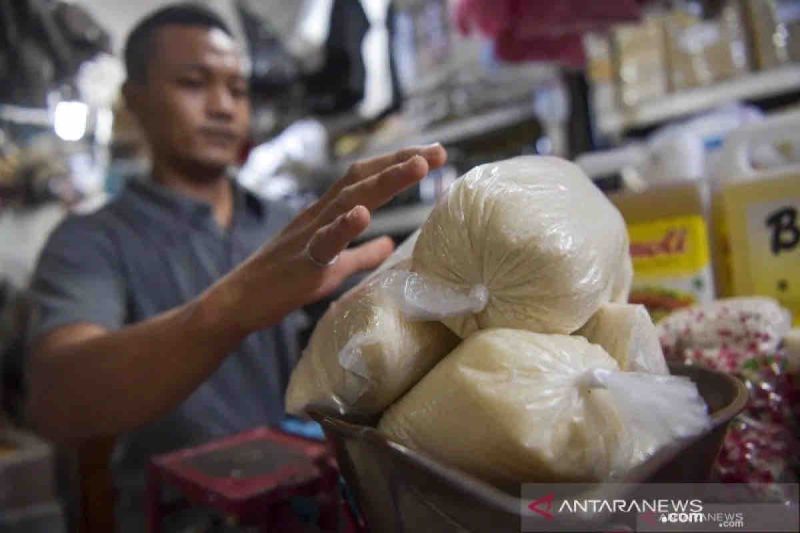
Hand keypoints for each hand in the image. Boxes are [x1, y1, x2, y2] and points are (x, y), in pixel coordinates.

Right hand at [209, 143, 447, 333]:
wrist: (238, 302)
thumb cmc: (285, 282)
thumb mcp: (334, 266)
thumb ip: (362, 253)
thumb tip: (390, 245)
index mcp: (327, 214)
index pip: (366, 178)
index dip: (398, 164)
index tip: (432, 154)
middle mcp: (319, 214)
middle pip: (363, 178)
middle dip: (401, 163)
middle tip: (438, 151)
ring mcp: (309, 235)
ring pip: (349, 200)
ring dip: (385, 181)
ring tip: (417, 167)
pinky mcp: (301, 262)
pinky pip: (323, 242)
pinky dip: (343, 226)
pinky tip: (363, 214)